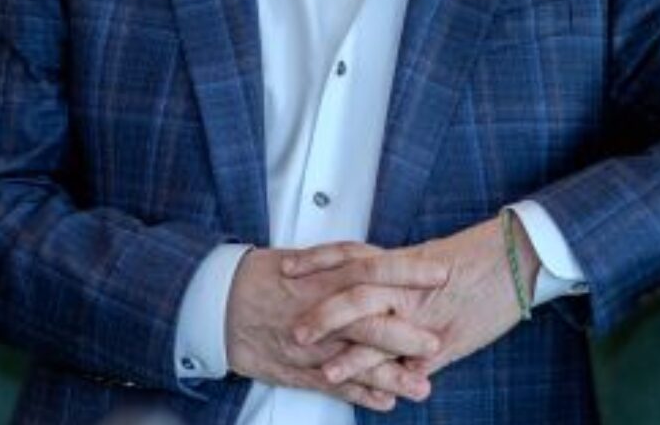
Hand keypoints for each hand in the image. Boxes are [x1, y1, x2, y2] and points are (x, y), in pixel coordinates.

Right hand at [225, 245, 447, 411]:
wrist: (219, 302)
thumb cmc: (264, 275)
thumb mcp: (307, 258)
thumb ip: (344, 264)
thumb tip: (384, 264)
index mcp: (324, 274)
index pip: (373, 268)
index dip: (407, 272)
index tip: (440, 274)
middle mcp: (319, 308)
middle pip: (367, 321)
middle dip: (404, 335)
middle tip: (435, 343)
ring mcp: (309, 343)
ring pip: (354, 361)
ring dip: (389, 376)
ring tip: (421, 387)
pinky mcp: (296, 369)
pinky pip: (332, 384)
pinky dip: (360, 394)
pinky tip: (386, 401)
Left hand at [282, 216, 540, 386]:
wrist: (517, 257)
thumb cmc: (482, 260)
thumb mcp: (437, 265)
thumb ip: (407, 281)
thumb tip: (384, 292)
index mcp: (404, 261)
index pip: (351, 254)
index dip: (318, 259)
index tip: (288, 266)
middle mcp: (406, 281)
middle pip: (351, 286)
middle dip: (316, 304)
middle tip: (287, 318)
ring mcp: (420, 307)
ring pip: (367, 318)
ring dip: (332, 335)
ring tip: (303, 348)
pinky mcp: (437, 335)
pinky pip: (395, 352)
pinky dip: (367, 365)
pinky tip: (345, 377)